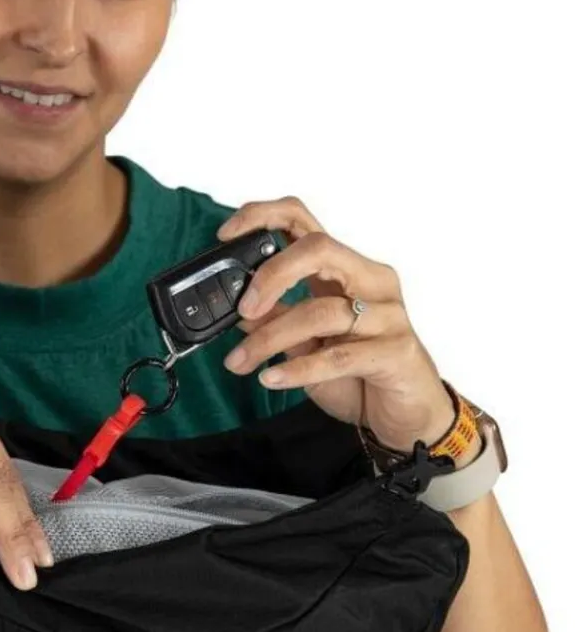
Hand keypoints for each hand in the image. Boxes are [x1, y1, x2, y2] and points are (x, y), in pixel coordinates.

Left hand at [217, 197, 456, 453]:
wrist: (406, 414)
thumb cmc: (359, 374)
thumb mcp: (305, 345)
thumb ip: (276, 320)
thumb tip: (236, 307)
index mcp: (345, 270)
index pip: (305, 222)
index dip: (263, 217)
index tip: (225, 235)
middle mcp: (370, 281)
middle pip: (318, 250)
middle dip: (272, 275)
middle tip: (241, 308)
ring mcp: (388, 315)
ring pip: (320, 311)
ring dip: (268, 339)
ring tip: (238, 362)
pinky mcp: (396, 351)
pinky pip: (338, 356)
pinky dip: (297, 368)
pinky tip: (270, 378)